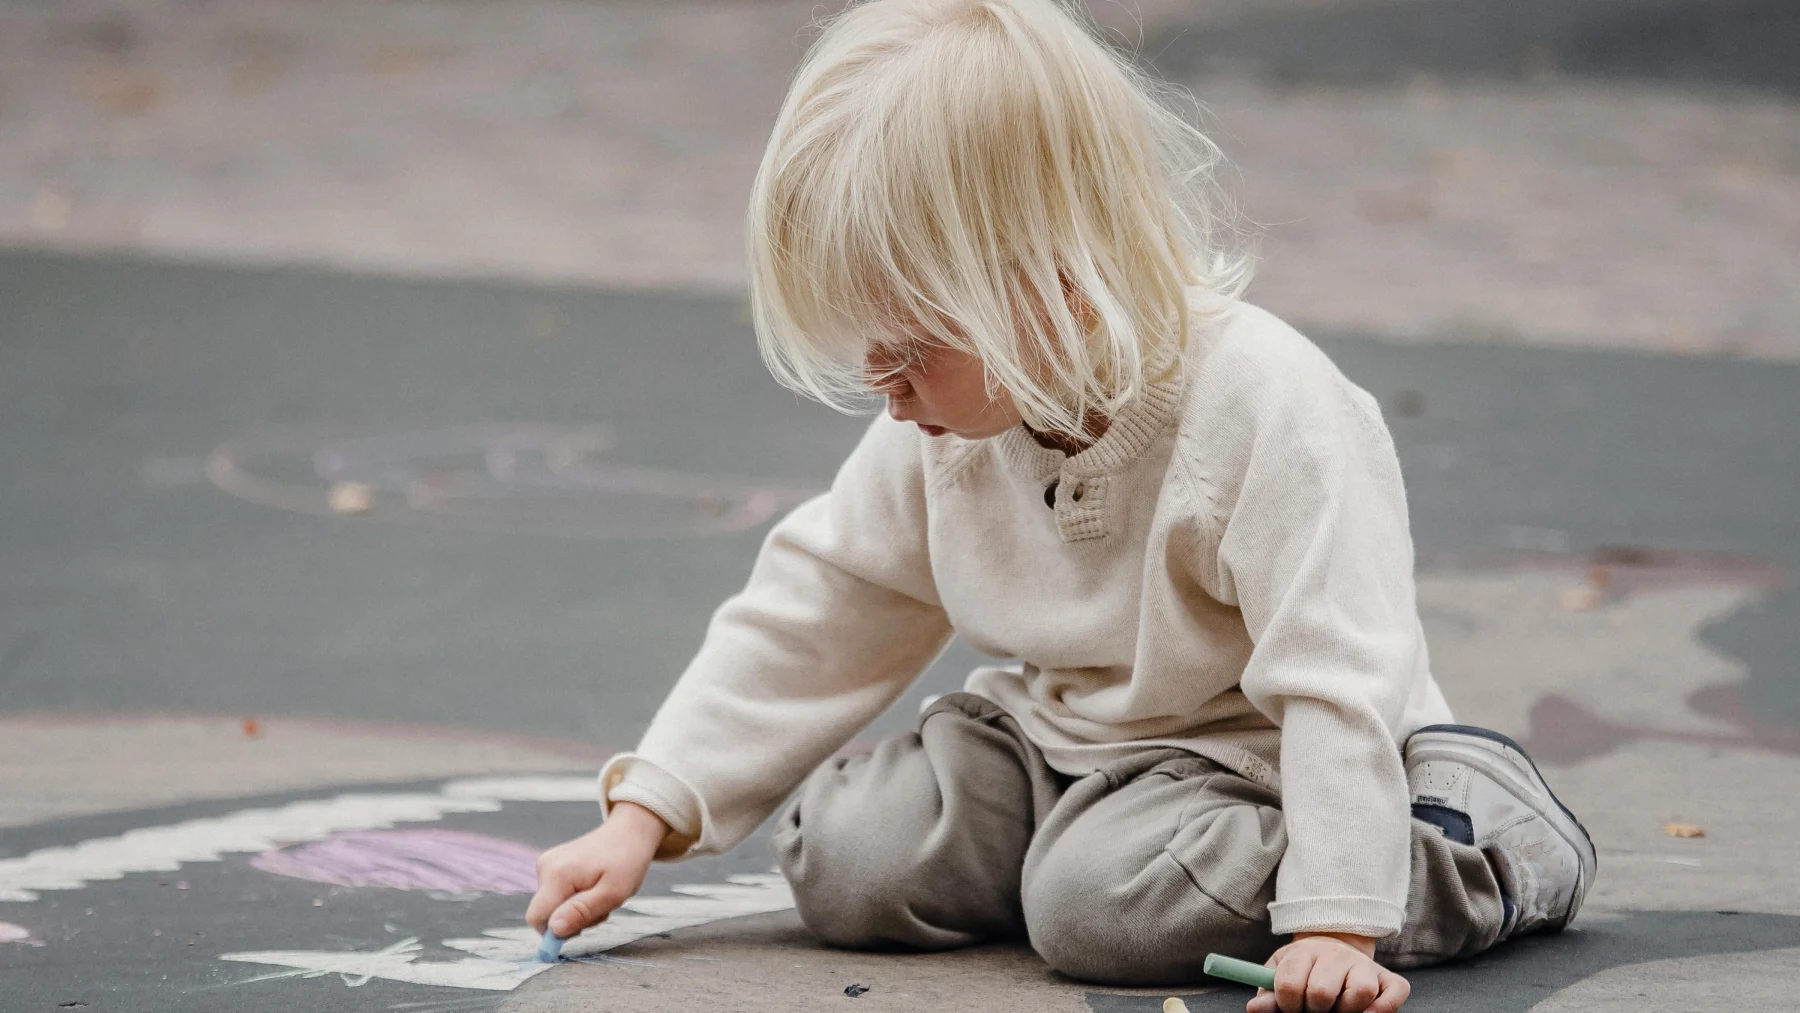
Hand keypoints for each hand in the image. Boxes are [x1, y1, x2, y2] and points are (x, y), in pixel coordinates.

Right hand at [525, 801, 668, 938]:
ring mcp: (547, 864)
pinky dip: (575, 899)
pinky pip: (556, 895)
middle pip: (546, 913)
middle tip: (601, 908)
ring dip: (576, 910)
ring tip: (600, 895)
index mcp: (557, 874)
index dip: (555, 932)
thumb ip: (581, 912)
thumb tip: (553, 929)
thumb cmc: (627, 862)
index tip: (583, 929)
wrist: (629, 832)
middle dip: (571, 920)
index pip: (536, 918)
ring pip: (552, 906)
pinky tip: (593, 888)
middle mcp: (545, 867)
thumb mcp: (612, 894)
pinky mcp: (551, 865)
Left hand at [1245, 932, 1409, 1012]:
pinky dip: (1381, 1010)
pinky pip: (1392, 997)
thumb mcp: (1279, 976)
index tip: (1291, 1007)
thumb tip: (1254, 1009)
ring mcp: (1365, 965)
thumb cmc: (1303, 971)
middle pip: (1322, 992)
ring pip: (1360, 994)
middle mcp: (1337, 954)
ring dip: (1346, 1011)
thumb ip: (1269, 995)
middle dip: (1314, 1010)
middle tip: (1314, 1009)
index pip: (1290, 985)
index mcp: (1304, 952)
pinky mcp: (1389, 978)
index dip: (1287, 1005)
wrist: (1334, 949)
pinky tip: (1365, 1012)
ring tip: (1337, 1008)